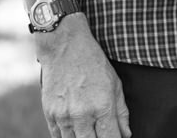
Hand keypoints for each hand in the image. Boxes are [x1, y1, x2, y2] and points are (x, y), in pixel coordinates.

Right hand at [36, 18, 130, 137]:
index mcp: (102, 107)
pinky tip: (75, 133)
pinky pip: (57, 137)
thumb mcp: (115, 84)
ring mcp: (63, 116)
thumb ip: (121, 112)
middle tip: (102, 134)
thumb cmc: (93, 63)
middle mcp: (82, 115)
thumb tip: (125, 134)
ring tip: (89, 132)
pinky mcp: (50, 114)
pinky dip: (67, 137)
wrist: (64, 47)